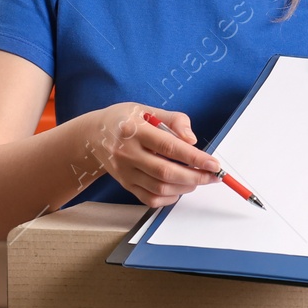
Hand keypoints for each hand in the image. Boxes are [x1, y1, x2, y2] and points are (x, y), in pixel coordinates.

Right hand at [86, 103, 220, 206]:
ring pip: (160, 188)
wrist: (93, 136)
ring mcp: (125, 172)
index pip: (169, 147)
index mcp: (134, 131)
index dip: (194, 157)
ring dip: (185, 187)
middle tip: (212, 176)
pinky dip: (169, 197)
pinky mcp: (126, 184)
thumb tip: (192, 139)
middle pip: (166, 172)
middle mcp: (127, 153)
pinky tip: (178, 187)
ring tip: (197, 179)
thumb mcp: (147, 109)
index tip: (213, 164)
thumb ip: (174, 120)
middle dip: (195, 177)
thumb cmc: (124, 120)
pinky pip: (150, 199)